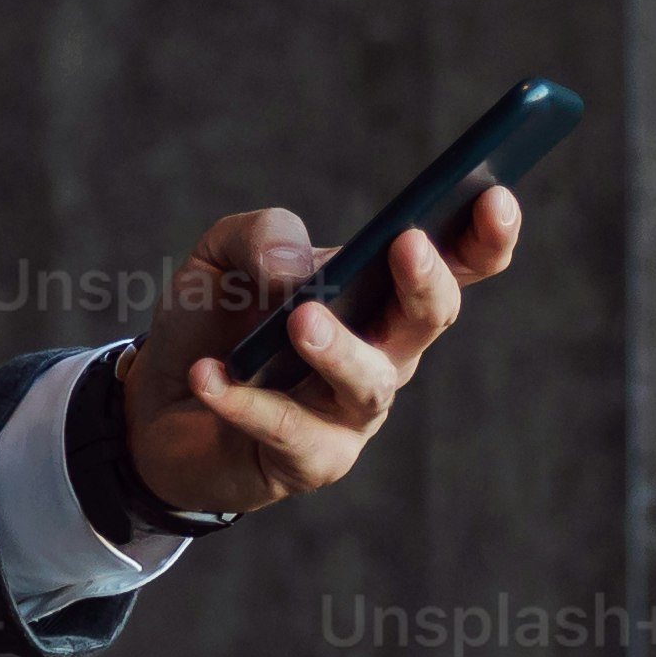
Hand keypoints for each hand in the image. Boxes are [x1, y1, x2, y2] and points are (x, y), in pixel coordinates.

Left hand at [119, 183, 521, 520]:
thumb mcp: (224, 254)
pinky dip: (246, 401)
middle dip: (425, 281)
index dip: (486, 235)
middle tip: (405, 243)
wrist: (159, 402)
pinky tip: (209, 375)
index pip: (457, 264)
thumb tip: (293, 268)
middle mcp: (386, 352)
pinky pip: (288, 431)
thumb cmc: (216, 322)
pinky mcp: (313, 460)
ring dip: (339, 349)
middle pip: (429, 319)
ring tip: (301, 320)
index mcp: (382, 293)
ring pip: (368, 383)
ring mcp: (353, 412)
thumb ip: (260, 235)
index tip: (497, 197)